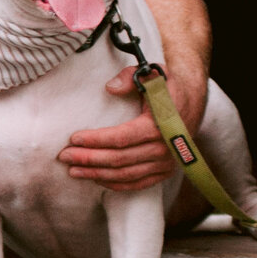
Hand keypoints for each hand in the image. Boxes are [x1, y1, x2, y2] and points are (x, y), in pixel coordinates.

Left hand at [59, 62, 208, 191]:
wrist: (191, 102)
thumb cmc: (167, 87)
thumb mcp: (152, 74)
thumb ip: (131, 77)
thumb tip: (110, 88)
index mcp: (161, 124)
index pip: (121, 138)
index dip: (95, 140)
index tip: (73, 138)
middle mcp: (165, 148)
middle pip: (119, 159)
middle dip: (89, 159)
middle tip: (65, 156)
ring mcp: (167, 163)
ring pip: (125, 174)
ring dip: (97, 174)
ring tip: (74, 171)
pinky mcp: (165, 172)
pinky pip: (137, 183)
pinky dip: (115, 183)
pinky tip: (96, 178)